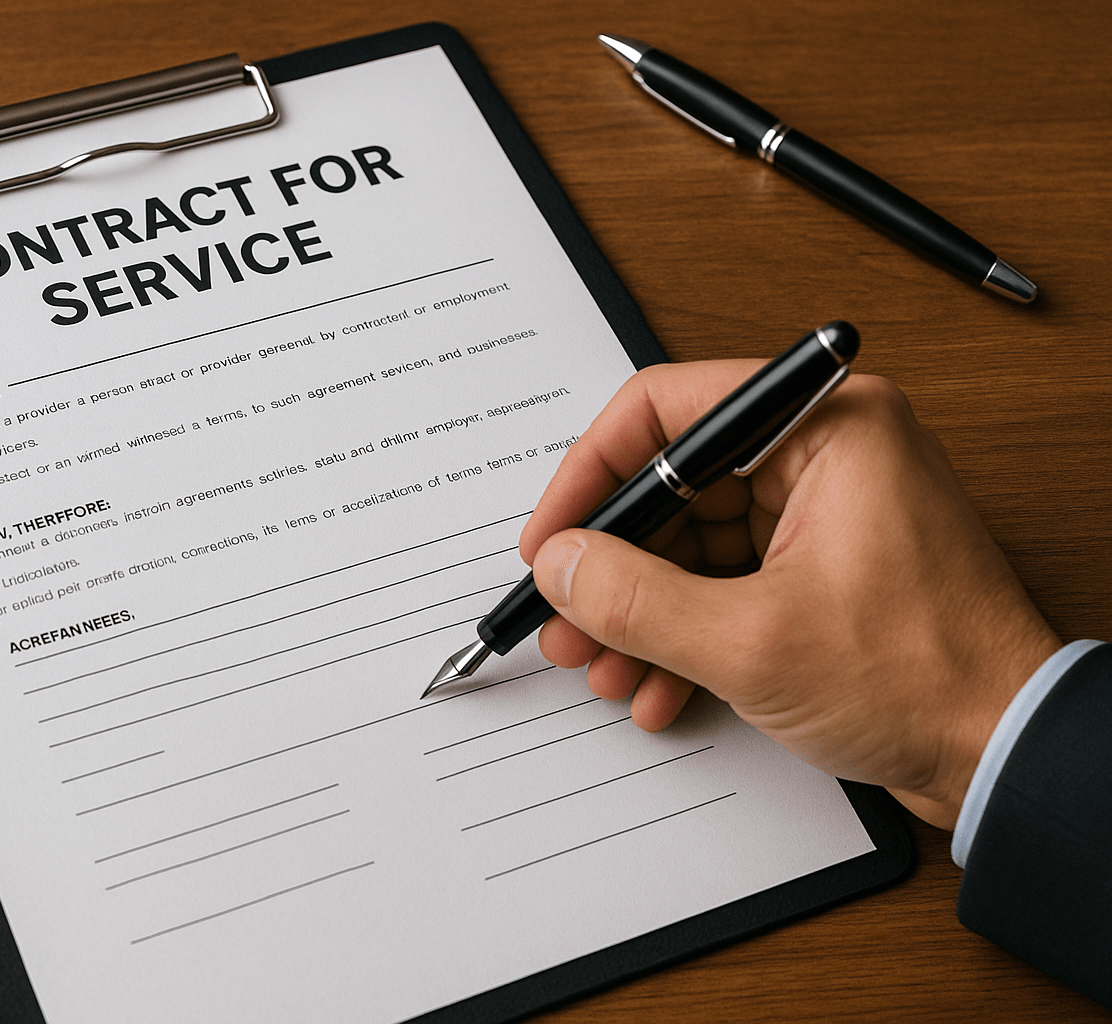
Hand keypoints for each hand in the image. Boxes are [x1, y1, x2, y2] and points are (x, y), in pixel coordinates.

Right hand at [522, 360, 1059, 828]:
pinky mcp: (819, 566)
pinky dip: (682, 632)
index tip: (550, 536)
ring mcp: (822, 512)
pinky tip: (657, 686)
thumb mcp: (751, 642)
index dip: (591, 474)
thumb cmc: (927, 678)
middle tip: (565, 615)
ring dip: (639, 610)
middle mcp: (824, 454)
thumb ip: (636, 599)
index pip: (668, 410)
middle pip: (673, 486)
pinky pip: (723, 581)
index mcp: (825, 428)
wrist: (1002, 754)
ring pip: (691, 542)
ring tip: (602, 665)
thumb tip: (561, 566)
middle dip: (612, 565)